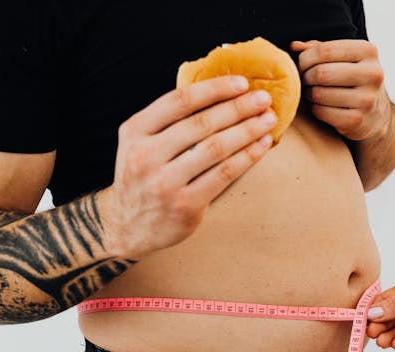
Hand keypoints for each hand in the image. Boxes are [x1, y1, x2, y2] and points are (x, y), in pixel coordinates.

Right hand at [102, 76, 276, 257]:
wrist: (127, 226)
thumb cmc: (142, 177)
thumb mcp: (140, 143)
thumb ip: (168, 122)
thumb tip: (220, 94)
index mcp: (135, 131)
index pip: (179, 101)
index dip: (214, 89)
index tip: (241, 82)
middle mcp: (146, 155)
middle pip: (202, 123)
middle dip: (238, 108)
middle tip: (263, 98)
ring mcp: (165, 183)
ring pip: (216, 148)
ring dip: (247, 130)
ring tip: (267, 120)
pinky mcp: (185, 205)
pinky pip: (224, 174)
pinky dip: (247, 157)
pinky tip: (261, 145)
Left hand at [291, 39, 390, 140]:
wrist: (375, 114)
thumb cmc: (351, 79)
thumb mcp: (342, 58)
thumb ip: (318, 48)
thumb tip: (295, 46)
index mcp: (368, 51)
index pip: (324, 50)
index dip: (305, 58)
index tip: (302, 65)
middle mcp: (373, 74)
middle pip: (320, 73)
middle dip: (305, 77)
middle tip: (305, 81)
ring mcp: (367, 99)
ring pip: (318, 93)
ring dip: (309, 94)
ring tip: (313, 92)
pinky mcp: (357, 120)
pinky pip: (321, 112)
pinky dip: (315, 109)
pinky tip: (321, 106)